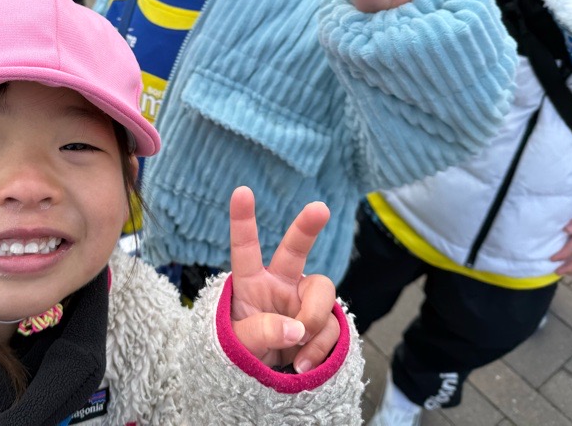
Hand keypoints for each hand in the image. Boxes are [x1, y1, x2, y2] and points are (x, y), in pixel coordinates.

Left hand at [229, 186, 338, 372]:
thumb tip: (295, 328)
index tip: (241, 191)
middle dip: (307, 227)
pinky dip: (320, 348)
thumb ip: (261, 332)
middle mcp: (280, 283)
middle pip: (295, 249)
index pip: (245, 249)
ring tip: (296, 350)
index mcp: (251, 282)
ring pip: (323, 292)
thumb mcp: (238, 345)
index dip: (243, 220)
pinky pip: (333, 326)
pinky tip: (304, 363)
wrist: (266, 379)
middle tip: (319, 208)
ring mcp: (305, 300)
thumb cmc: (242, 352)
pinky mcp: (325, 320)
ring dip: (313, 322)